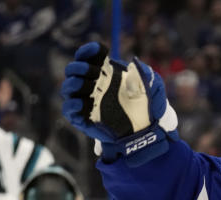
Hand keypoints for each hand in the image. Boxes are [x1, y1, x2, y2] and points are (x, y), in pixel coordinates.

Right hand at [60, 41, 178, 165]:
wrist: (148, 129)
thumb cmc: (148, 105)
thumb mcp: (153, 87)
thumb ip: (146, 74)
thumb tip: (134, 63)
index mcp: (105, 73)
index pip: (89, 57)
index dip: (89, 51)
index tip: (99, 50)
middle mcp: (93, 84)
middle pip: (74, 70)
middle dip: (80, 67)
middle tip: (92, 72)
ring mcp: (87, 100)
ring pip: (68, 88)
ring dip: (73, 83)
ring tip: (85, 84)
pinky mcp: (84, 118)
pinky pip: (69, 110)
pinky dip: (71, 105)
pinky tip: (80, 103)